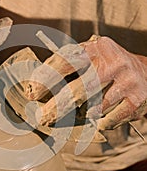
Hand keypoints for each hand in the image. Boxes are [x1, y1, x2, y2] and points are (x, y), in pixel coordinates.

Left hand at [24, 35, 146, 129]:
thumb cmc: (110, 66)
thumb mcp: (93, 56)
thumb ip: (71, 64)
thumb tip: (39, 84)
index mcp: (97, 49)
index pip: (68, 61)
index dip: (48, 77)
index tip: (33, 90)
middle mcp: (112, 62)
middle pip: (80, 88)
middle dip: (58, 105)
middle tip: (42, 117)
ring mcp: (127, 80)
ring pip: (96, 105)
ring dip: (83, 114)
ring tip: (74, 116)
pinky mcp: (137, 97)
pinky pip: (113, 117)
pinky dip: (103, 122)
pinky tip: (98, 122)